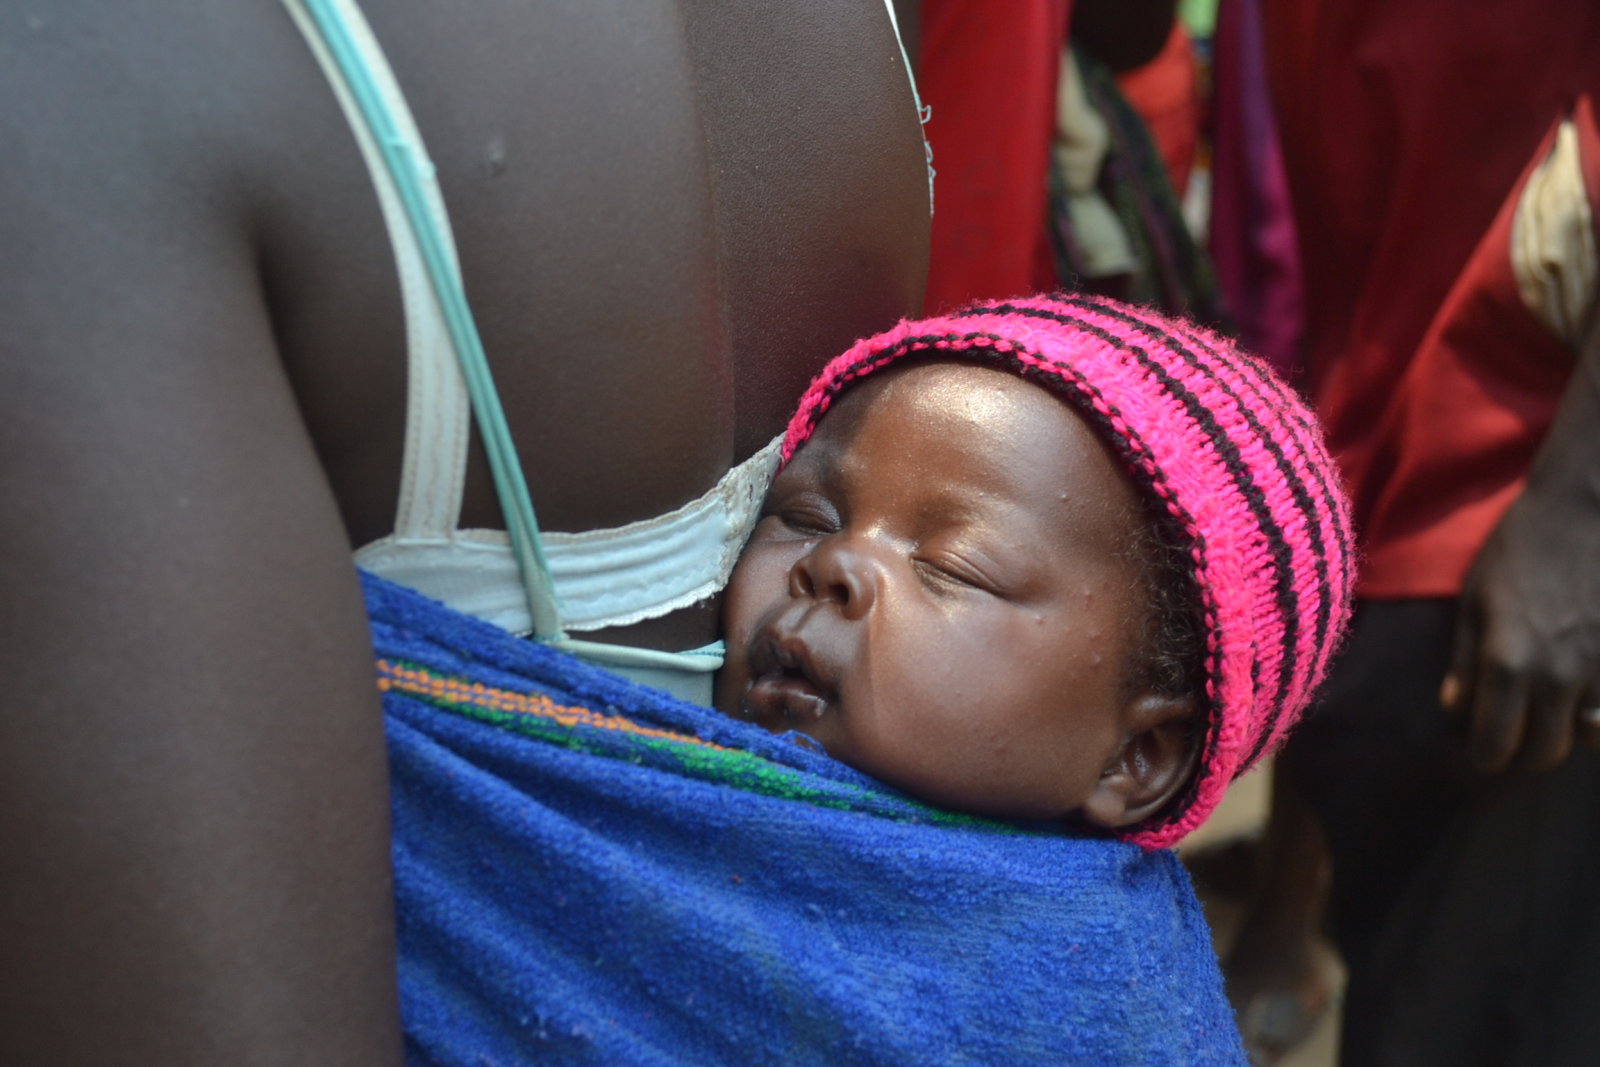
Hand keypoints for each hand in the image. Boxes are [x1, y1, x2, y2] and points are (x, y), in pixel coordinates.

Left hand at [1441, 323, 1599, 772]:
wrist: (1588, 508)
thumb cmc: (1521, 548)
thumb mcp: (1475, 600)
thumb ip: (1466, 660)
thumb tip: (1456, 708)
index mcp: (1508, 663)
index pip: (1495, 745)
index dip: (1484, 756)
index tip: (1481, 750)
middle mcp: (1561, 677)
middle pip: (1544, 755)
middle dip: (1524, 750)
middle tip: (1514, 730)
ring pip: (1589, 739)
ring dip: (1568, 731)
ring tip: (1553, 708)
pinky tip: (1587, 692)